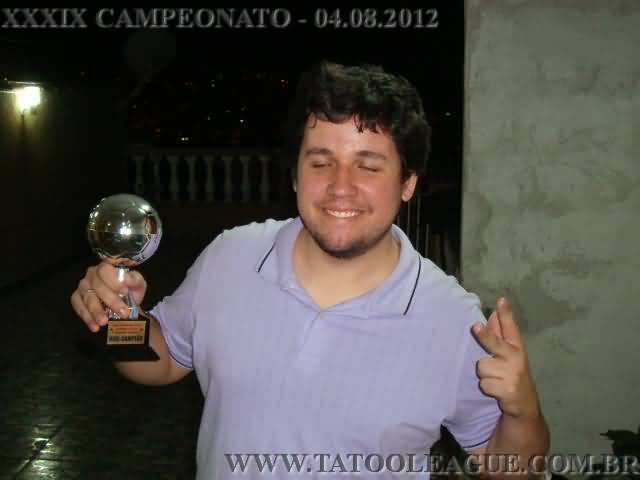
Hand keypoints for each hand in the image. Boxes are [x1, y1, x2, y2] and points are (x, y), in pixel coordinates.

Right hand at [70, 262, 147, 332]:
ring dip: (96, 311)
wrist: (125, 302)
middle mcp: (92, 273)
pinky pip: (78, 306)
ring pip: (87, 297)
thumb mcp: (137, 283)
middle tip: (123, 313)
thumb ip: (134, 280)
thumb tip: (127, 278)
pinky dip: (86, 317)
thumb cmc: (130, 289)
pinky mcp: (77, 297)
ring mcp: (83, 285)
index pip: (106, 270)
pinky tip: (94, 326)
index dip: (114, 281)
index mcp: (107, 266)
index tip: (125, 291)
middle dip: (111, 301)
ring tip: (104, 322)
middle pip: (98, 286)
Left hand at [472, 298, 540, 419]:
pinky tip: (497, 391)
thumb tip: (492, 315)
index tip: (501, 300)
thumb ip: (499, 336)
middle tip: (475, 326)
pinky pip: (484, 383)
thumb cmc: (511, 375)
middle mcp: (516, 358)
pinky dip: (487, 388)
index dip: (506, 314)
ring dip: (485, 375)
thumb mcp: (509, 356)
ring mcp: (512, 374)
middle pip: (495, 343)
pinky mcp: (507, 389)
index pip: (510, 328)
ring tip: (496, 380)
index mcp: (517, 348)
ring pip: (482, 367)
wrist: (524, 407)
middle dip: (484, 335)